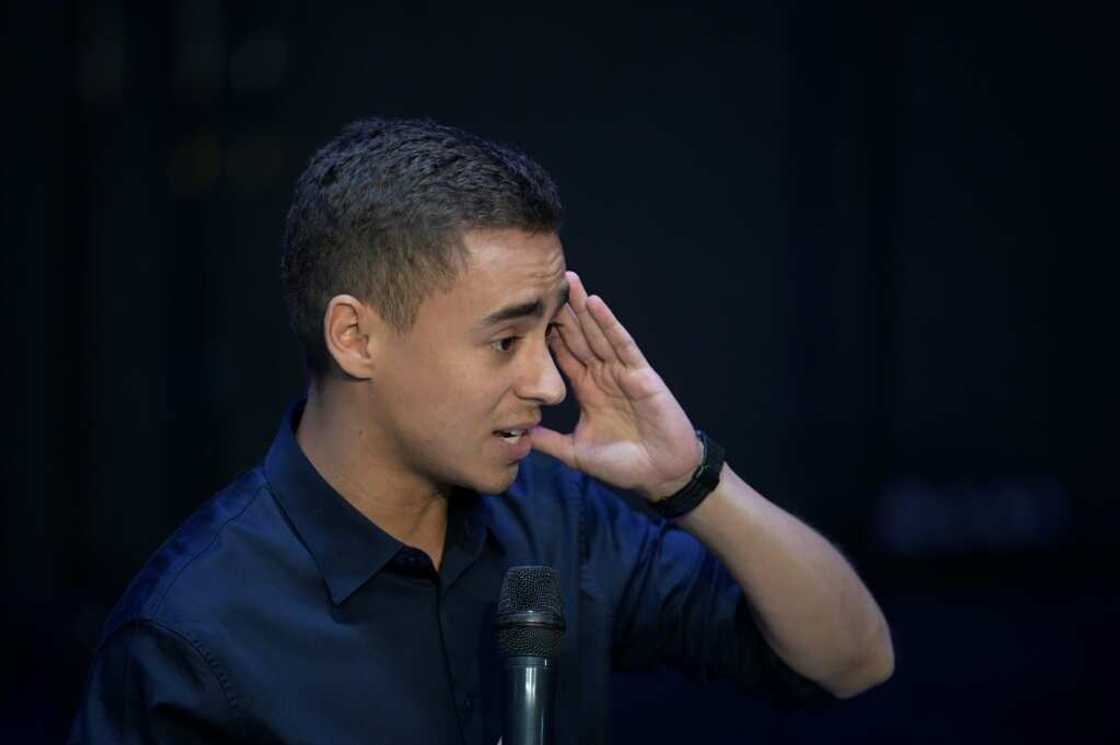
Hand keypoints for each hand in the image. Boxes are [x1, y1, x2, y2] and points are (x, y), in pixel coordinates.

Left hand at [530, 271, 701, 500]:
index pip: (562, 354)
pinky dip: (609, 323)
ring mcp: (622, 372)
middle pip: (578, 336)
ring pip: (598, 333)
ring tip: (568, 280)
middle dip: (563, 310)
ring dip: (583, 307)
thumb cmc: (624, 465)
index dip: (546, 333)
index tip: (525, 312)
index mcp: (587, 389)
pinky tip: (595, 304)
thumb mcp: (576, 453)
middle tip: (543, 282)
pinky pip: (622, 344)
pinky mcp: (642, 374)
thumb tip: (519, 436)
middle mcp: (603, 375)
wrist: (661, 476)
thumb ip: (549, 442)